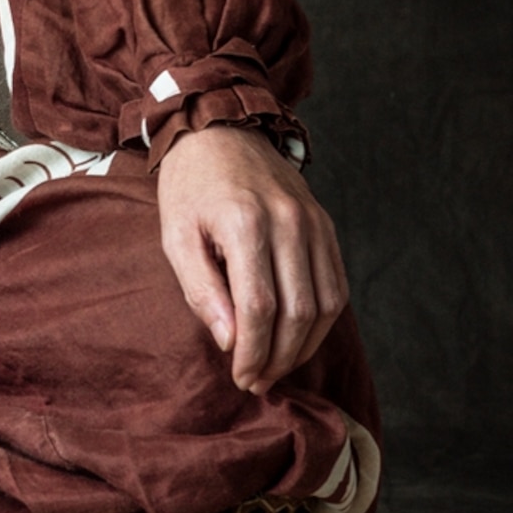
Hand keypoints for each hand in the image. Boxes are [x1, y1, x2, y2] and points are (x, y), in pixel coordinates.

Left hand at [156, 125, 347, 392]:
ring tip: (276, 366)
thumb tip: (229, 341)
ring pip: (325, 305)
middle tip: (256, 381)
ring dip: (304, 347)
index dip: (252, 352)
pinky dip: (322, 321)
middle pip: (297, 312)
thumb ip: (202, 291)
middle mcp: (289, 223)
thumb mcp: (176, 237)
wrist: (220, 132)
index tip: (240, 377)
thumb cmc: (190, 188)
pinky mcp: (326, 226)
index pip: (259, 308)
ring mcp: (314, 224)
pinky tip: (298, 338)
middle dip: (278, 358)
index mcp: (245, 224)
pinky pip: (336, 285)